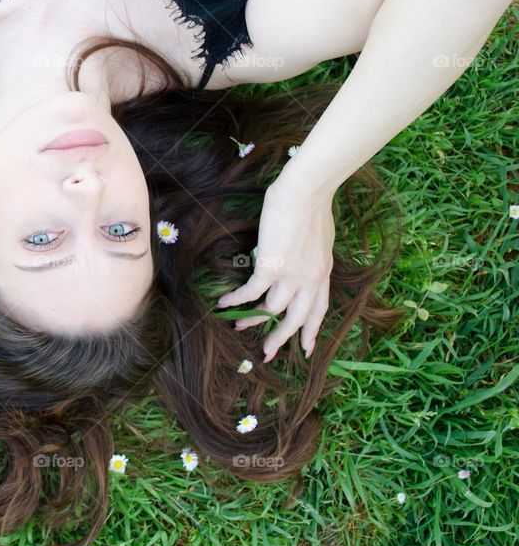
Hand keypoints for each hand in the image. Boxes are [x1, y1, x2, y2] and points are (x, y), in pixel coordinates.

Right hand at [216, 178, 335, 361]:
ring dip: (253, 319)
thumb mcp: (320, 236)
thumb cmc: (312, 201)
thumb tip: (296, 255)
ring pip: (272, 310)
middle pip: (297, 319)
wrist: (305, 192)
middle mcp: (310, 279)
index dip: (312, 330)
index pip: (320, 308)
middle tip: (268, 353)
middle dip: (281, 338)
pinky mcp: (272, 268)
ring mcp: (292, 276)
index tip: (307, 348)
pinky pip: (251, 292)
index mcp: (323, 271)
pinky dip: (236, 300)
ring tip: (238, 325)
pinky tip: (223, 303)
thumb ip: (311, 253)